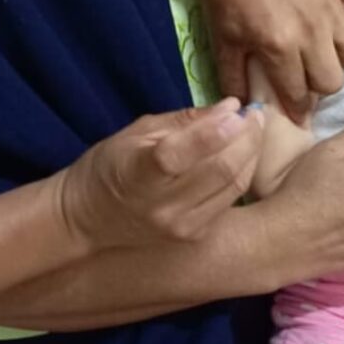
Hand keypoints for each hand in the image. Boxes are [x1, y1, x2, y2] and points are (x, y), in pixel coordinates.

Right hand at [59, 99, 264, 249]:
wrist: (89, 219)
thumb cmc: (109, 166)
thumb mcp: (137, 133)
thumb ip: (185, 121)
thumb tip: (229, 107)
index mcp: (139, 175)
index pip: (179, 154)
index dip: (213, 131)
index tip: (236, 108)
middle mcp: (163, 206)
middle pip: (220, 170)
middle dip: (246, 136)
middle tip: (254, 113)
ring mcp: (181, 226)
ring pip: (234, 185)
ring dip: (252, 153)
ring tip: (253, 128)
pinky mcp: (194, 235)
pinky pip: (230, 199)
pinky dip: (243, 172)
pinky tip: (243, 154)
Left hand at [197, 0, 343, 121]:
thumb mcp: (224, 40)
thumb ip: (234, 77)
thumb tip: (242, 107)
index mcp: (281, 48)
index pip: (300, 95)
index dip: (297, 109)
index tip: (296, 113)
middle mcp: (312, 33)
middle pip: (333, 81)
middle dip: (319, 86)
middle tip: (305, 78)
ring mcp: (329, 9)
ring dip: (340, 58)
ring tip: (323, 51)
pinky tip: (329, 24)